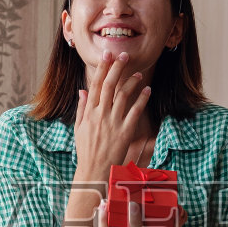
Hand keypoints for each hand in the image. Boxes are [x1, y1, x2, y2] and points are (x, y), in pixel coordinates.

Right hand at [73, 51, 150, 181]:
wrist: (94, 171)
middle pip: (109, 85)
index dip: (102, 68)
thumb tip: (82, 91)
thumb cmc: (86, 151)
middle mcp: (100, 115)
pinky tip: (148, 90)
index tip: (107, 55)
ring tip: (139, 73)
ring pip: (123, 96)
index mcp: (88, 113)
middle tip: (124, 55)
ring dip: (132, 82)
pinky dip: (142, 99)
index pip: (95, 85)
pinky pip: (135, 112)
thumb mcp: (79, 129)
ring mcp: (113, 123)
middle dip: (117, 68)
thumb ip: (81, 109)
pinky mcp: (125, 132)